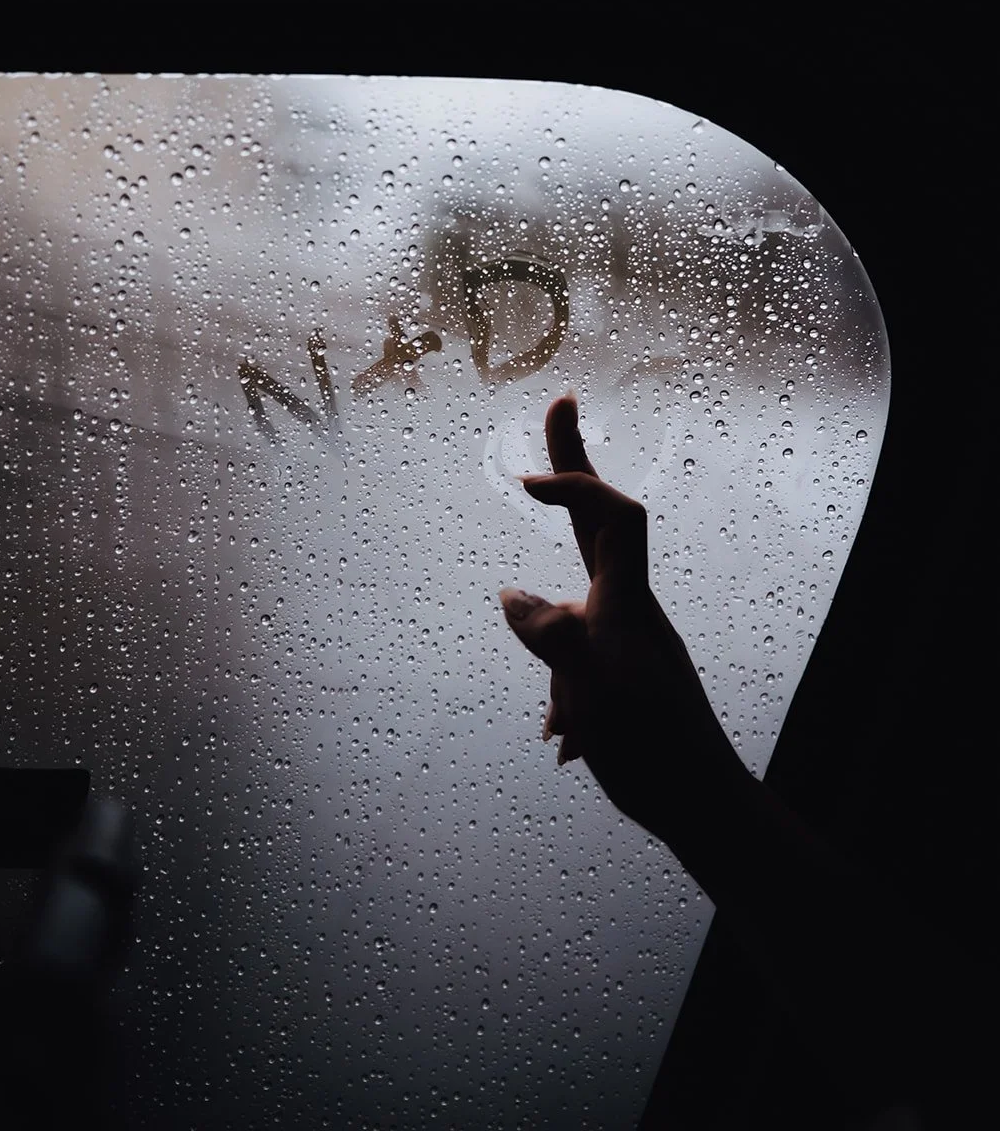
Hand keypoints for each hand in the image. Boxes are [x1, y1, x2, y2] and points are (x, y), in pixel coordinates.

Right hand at [500, 393, 744, 848]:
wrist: (701, 803)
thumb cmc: (653, 746)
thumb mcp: (593, 686)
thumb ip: (553, 633)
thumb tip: (511, 592)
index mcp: (626, 602)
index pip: (609, 515)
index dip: (573, 483)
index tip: (523, 481)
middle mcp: (629, 609)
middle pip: (600, 523)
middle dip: (574, 467)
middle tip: (561, 407)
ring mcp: (627, 639)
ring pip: (582, 596)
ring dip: (556, 601)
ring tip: (555, 658)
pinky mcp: (622, 674)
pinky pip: (578, 650)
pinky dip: (558, 674)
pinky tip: (561, 734)